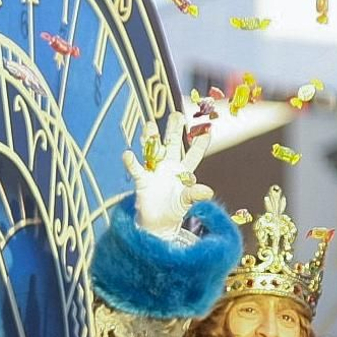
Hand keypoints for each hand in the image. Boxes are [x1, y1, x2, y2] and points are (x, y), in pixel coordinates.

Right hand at [122, 113, 216, 234]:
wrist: (158, 222)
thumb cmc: (175, 209)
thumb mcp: (187, 201)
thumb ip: (195, 194)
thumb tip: (208, 191)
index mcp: (184, 170)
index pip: (194, 154)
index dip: (200, 143)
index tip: (207, 129)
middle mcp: (169, 165)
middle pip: (172, 143)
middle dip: (174, 129)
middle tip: (177, 115)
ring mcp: (154, 170)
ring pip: (153, 149)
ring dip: (151, 138)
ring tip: (150, 125)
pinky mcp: (142, 179)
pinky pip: (136, 168)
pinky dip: (131, 162)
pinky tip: (128, 154)